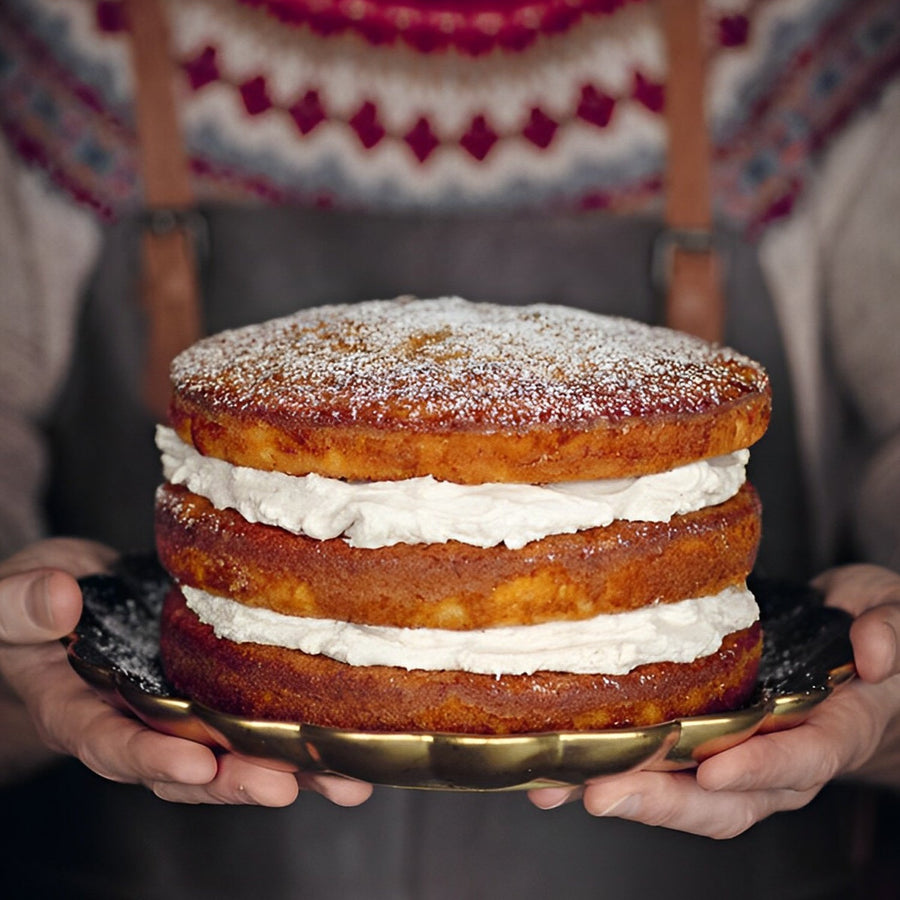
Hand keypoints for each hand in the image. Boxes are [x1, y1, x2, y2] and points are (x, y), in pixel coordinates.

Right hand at [0, 538, 372, 806]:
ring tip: (344, 780)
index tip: (196, 767)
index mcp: (77, 710)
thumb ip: (21, 608)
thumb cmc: (23, 611)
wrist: (58, 601)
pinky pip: (250, 712)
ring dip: (287, 768)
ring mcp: (176, 707)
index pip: (112, 743)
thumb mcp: (6, 604)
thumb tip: (59, 600)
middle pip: (187, 765)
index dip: (151, 759)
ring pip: (231, 749)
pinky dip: (294, 727)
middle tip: (286, 786)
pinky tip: (345, 736)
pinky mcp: (209, 683)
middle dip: (237, 779)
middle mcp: (134, 720)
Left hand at [528, 564, 899, 836]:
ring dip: (621, 791)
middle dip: (663, 801)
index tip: (714, 769)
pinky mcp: (701, 740)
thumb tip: (874, 651)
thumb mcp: (891, 620)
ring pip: (682, 792)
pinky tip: (558, 766)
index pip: (801, 760)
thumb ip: (889, 632)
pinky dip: (610, 767)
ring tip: (558, 788)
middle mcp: (779, 760)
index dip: (760, 767)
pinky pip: (659, 764)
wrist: (851, 653)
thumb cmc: (867, 637)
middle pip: (725, 800)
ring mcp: (736, 755)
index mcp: (832, 733)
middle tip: (602, 793)